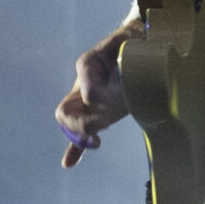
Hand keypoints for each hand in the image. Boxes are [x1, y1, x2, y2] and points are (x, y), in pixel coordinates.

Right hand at [55, 19, 141, 167]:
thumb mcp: (126, 40)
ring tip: (96, 142)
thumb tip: (114, 77)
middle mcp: (83, 86)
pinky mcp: (97, 111)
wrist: (139, 42)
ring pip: (71, 123)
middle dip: (82, 125)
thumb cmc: (133, 41)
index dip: (98, 100)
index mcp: (88, 65)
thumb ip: (121, 52)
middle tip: (101, 131)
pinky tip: (69, 163)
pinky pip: (80, 130)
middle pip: (66, 113)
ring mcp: (87, 100)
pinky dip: (75, 147)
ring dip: (80, 137)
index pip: (88, 93)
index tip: (111, 102)